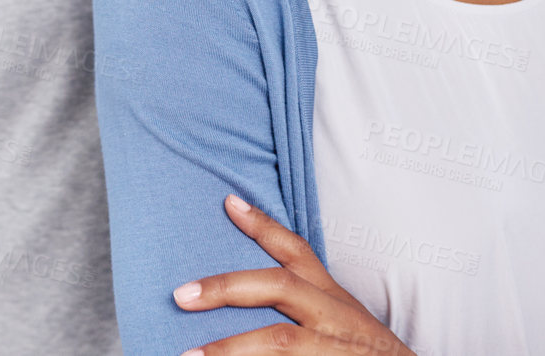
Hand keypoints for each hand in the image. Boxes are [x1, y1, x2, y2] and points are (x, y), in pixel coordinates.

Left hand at [170, 194, 414, 354]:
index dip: (263, 226)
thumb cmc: (363, 350)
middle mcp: (334, 316)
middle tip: (181, 295)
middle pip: (279, 287)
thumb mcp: (342, 316)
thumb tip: (245, 287)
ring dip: (231, 349)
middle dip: (227, 288)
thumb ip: (301, 301)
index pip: (297, 251)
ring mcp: (334, 348)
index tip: (229, 203)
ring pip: (280, 341)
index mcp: (332, 296)